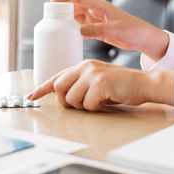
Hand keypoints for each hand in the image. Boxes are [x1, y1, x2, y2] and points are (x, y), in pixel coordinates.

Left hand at [27, 60, 173, 110]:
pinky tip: (107, 100)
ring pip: (71, 99)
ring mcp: (92, 74)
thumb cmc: (120, 87)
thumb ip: (79, 86)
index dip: (42, 88)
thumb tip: (63, 98)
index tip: (30, 96)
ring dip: (83, 106)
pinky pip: (87, 104)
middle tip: (81, 105)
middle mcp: (84, 67)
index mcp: (82, 66)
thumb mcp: (96, 83)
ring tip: (99, 101)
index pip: (56, 77)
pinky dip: (96, 108)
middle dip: (65, 102)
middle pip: (59, 88)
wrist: (143, 84)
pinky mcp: (100, 83)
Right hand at [50, 0, 168, 61]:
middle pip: (76, 6)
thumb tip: (79, 30)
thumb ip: (97, 30)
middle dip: (63, 8)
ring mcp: (98, 20)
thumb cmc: (134, 31)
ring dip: (68, 18)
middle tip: (49, 13)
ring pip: (79, 17)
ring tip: (56, 23)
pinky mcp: (100, 30)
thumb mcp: (115, 30)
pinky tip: (69, 33)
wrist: (144, 39)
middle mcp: (98, 12)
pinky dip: (75, 29)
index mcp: (102, 7)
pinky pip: (84, 27)